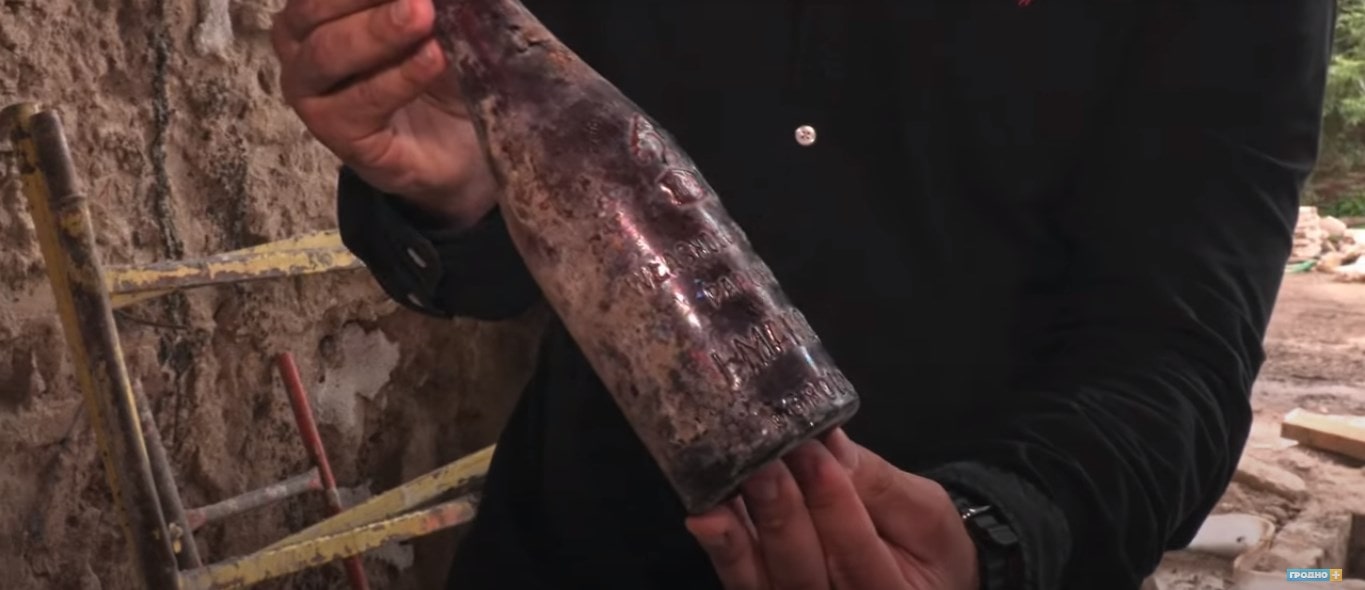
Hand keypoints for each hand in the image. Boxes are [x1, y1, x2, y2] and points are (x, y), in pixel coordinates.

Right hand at [271, 0, 496, 227]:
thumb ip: (425, 1)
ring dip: (377, 32)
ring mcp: (310, 92)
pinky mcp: (336, 134)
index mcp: (315, 8)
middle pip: (313, 8)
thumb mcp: (435, 23)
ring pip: (327, 52)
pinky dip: (400, 77)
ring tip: (423, 16)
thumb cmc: (439, 72)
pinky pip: (363, 100)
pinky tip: (433, 58)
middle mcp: (299, 44)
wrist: (461, 145)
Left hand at [686, 429, 979, 589]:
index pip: (859, 559)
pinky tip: (708, 517)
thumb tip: (828, 441)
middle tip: (762, 466)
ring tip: (718, 500)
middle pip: (804, 574)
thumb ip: (879, 485)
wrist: (915, 575)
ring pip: (763, 584)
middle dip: (781, 516)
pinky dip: (723, 549)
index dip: (834, 507)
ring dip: (737, 540)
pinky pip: (742, 580)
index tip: (813, 454)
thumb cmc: (926, 543)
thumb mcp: (924, 511)